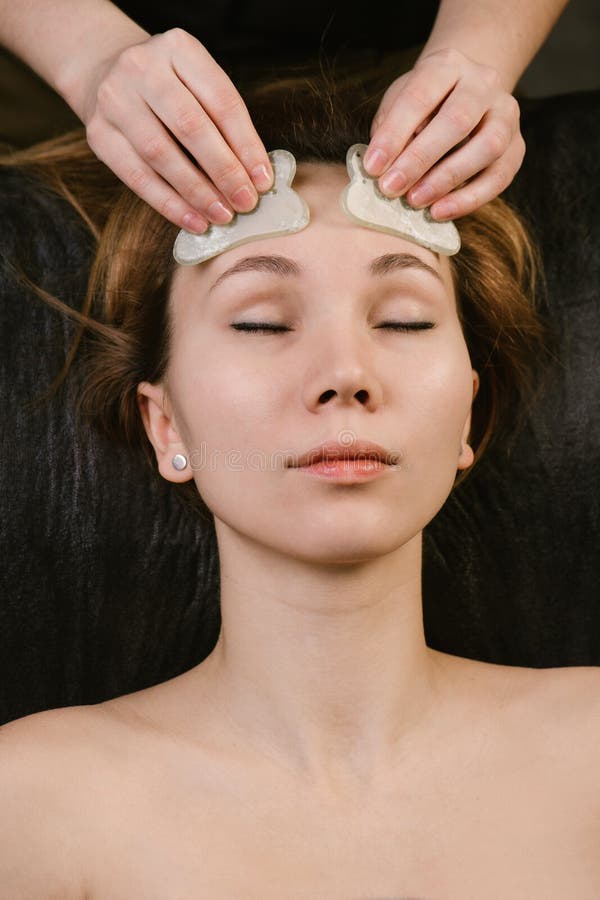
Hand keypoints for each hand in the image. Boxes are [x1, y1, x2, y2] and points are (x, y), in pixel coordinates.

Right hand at [79, 28, 273, 232]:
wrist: (103, 74)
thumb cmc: (168, 87)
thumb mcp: (197, 83)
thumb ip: (224, 120)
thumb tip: (255, 176)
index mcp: (179, 48)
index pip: (222, 102)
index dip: (246, 145)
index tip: (263, 181)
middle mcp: (142, 68)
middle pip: (191, 127)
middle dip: (224, 171)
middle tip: (246, 202)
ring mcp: (115, 99)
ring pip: (161, 155)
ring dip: (198, 192)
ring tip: (222, 215)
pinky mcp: (99, 134)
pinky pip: (138, 177)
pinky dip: (170, 204)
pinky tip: (194, 221)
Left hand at [363, 48, 524, 219]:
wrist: (467, 93)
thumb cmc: (424, 103)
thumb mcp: (400, 102)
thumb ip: (390, 128)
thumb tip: (381, 166)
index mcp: (448, 65)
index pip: (420, 96)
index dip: (394, 134)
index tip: (372, 167)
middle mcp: (483, 83)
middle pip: (457, 120)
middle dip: (420, 159)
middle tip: (391, 188)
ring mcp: (506, 114)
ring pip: (487, 147)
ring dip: (447, 179)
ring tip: (415, 201)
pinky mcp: (517, 147)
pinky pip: (499, 177)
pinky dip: (468, 199)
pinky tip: (440, 212)